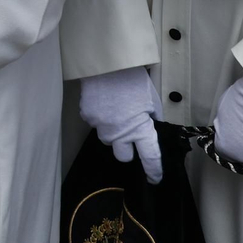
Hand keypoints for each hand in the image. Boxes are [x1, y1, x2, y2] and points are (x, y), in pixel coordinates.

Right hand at [79, 67, 163, 183]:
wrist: (107, 63)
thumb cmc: (133, 79)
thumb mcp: (152, 100)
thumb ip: (153, 119)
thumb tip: (152, 128)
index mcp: (140, 129)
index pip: (150, 158)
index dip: (154, 171)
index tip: (154, 178)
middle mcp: (120, 133)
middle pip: (123, 156)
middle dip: (127, 150)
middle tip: (130, 137)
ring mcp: (101, 126)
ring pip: (108, 140)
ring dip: (113, 133)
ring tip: (115, 113)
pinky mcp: (87, 116)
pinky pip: (95, 124)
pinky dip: (100, 118)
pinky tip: (104, 103)